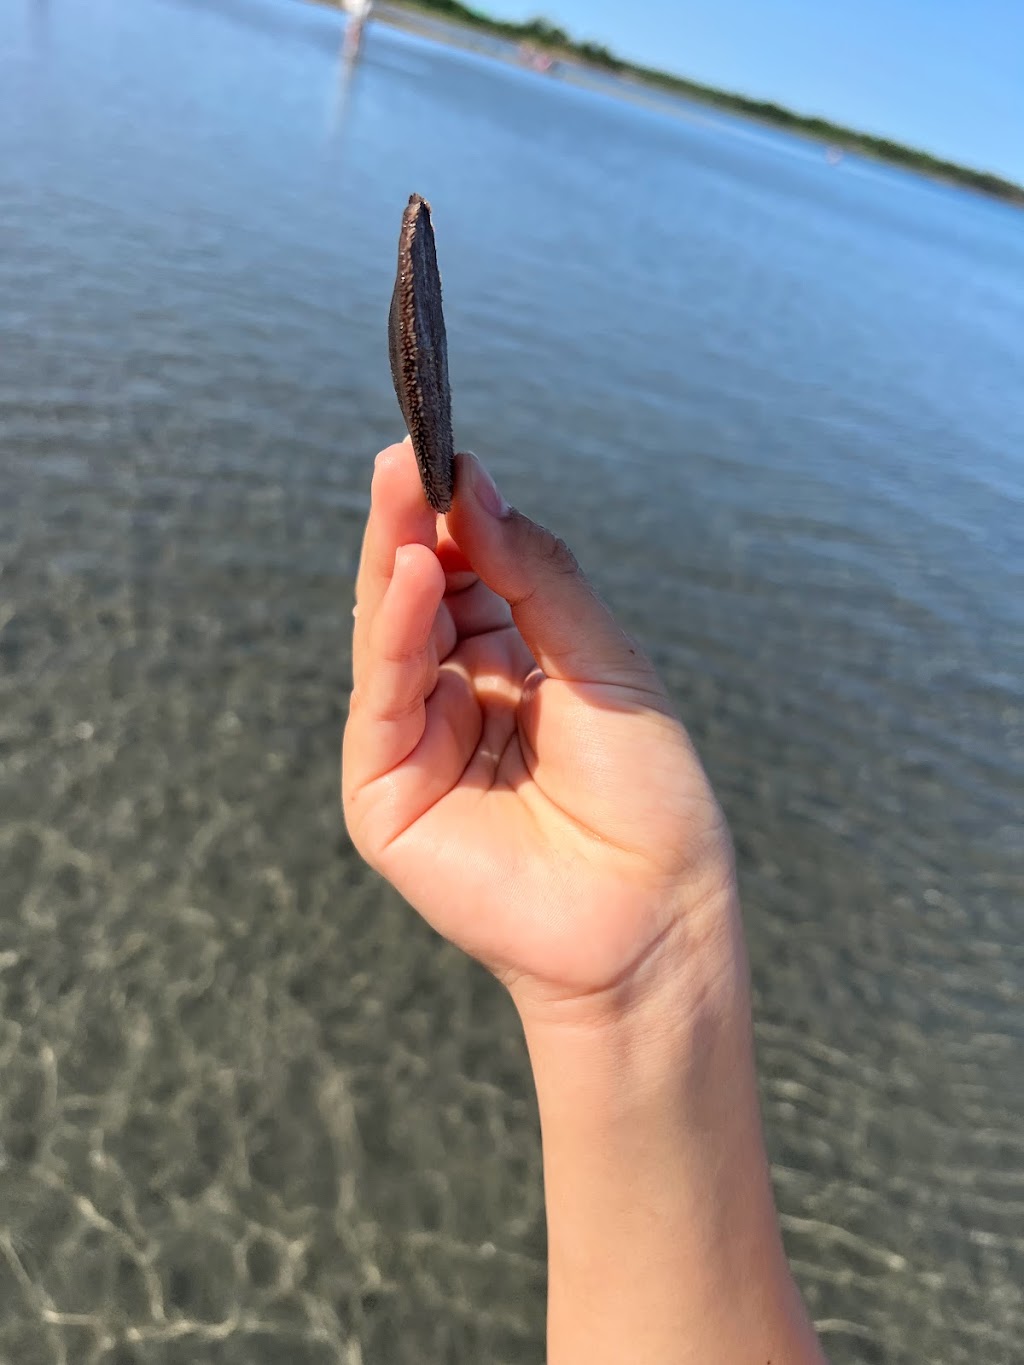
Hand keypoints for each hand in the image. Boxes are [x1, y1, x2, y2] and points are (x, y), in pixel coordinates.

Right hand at [342, 441, 739, 1028]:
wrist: (651, 913)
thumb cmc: (646, 792)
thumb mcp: (602, 660)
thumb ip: (537, 574)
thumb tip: (474, 485)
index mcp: (511, 666)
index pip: (465, 575)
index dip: (454, 517)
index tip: (448, 453)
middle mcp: (457, 697)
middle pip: (418, 596)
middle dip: (411, 525)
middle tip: (408, 453)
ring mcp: (416, 744)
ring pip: (390, 635)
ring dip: (393, 559)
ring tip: (402, 488)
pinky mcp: (386, 791)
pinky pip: (384, 696)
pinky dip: (392, 631)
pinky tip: (409, 571)